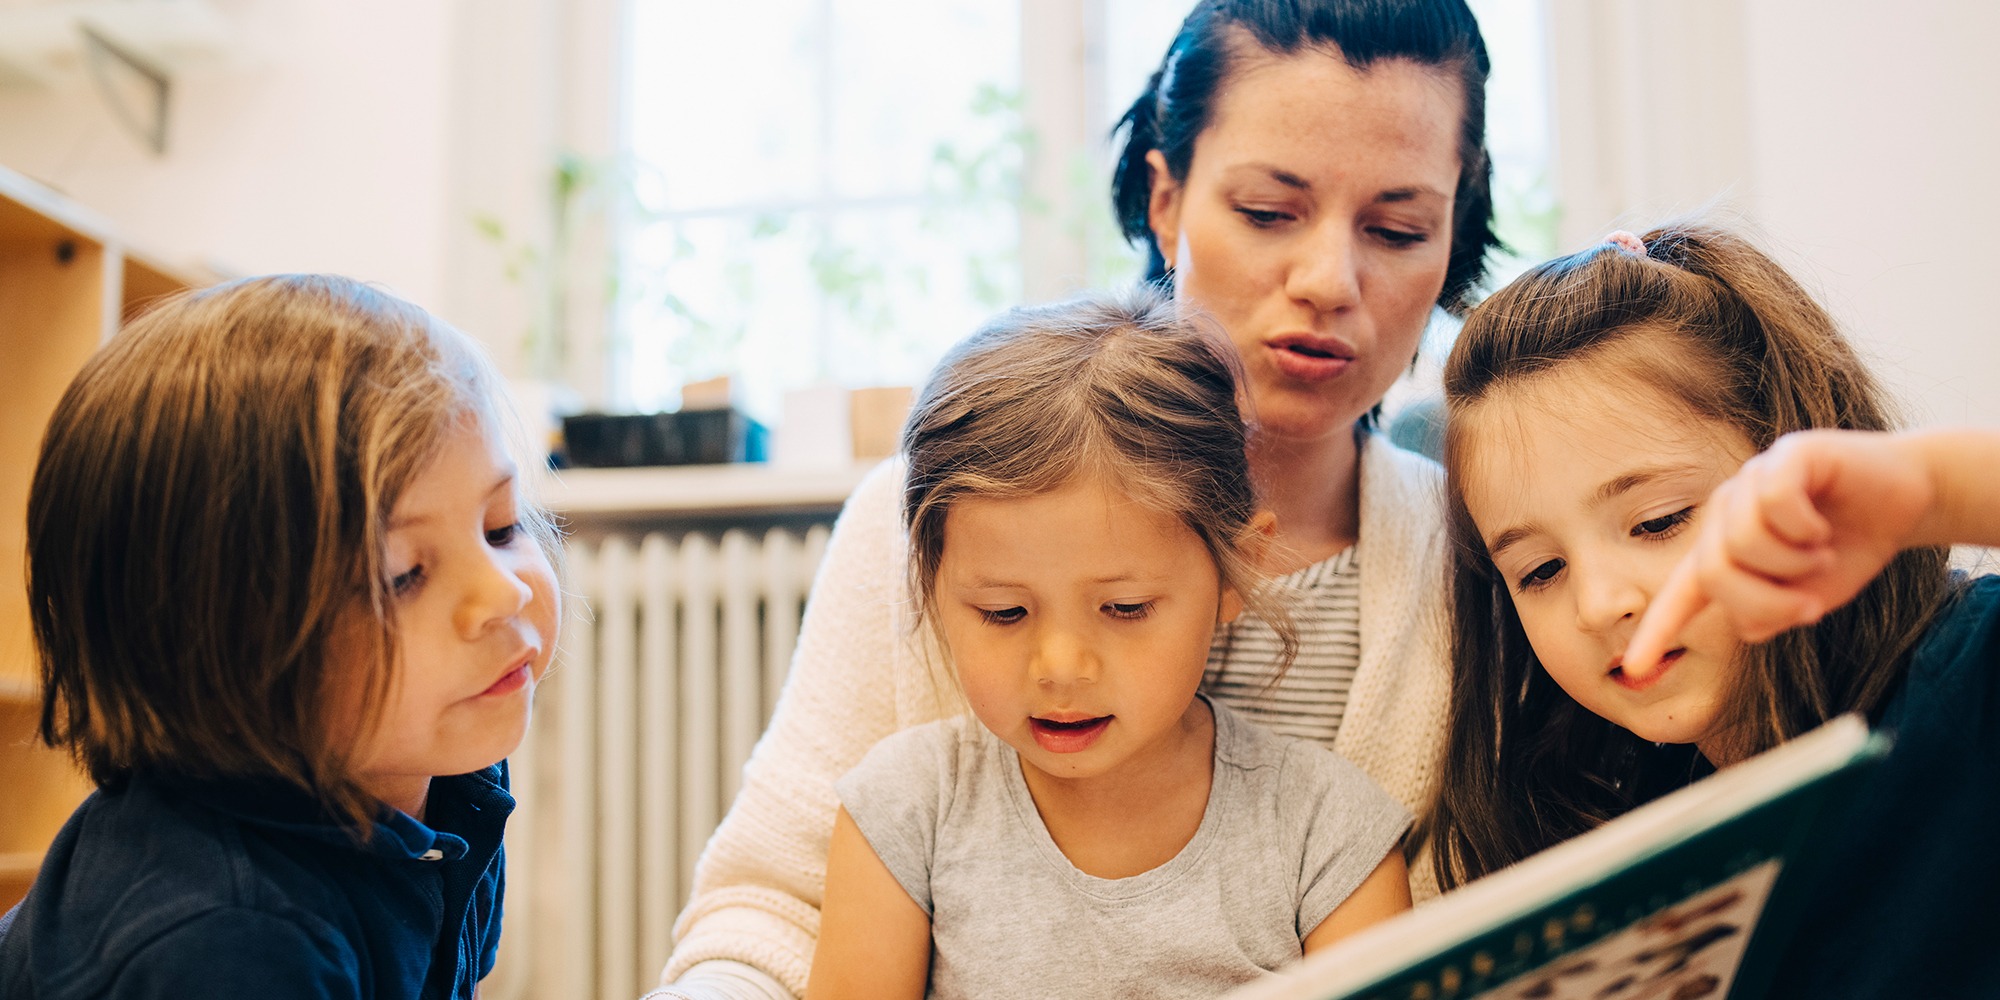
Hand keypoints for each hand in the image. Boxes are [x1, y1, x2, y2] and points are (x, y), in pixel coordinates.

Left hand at [1624, 430, 1934, 675]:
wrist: (1909, 495)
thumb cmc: (1850, 545)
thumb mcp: (1811, 596)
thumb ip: (1773, 614)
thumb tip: (1747, 625)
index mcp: (1726, 551)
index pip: (1681, 594)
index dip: (1657, 631)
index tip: (1631, 670)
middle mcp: (1727, 513)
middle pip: (1712, 573)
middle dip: (1766, 601)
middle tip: (1811, 603)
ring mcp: (1751, 480)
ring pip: (1741, 540)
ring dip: (1794, 563)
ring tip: (1821, 551)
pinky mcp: (1785, 454)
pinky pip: (1773, 501)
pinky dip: (1803, 527)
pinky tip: (1822, 525)